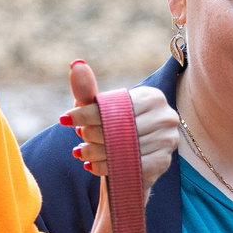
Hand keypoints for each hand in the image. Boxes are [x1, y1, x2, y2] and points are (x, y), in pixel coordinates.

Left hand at [61, 61, 180, 193]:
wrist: (133, 159)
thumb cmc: (115, 128)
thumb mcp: (100, 109)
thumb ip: (87, 89)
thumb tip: (76, 64)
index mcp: (152, 97)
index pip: (114, 106)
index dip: (86, 113)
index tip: (64, 120)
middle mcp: (165, 116)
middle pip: (119, 128)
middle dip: (91, 134)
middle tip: (78, 139)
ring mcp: (167, 140)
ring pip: (123, 148)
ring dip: (96, 153)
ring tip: (81, 153)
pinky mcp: (164, 162)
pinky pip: (130, 166)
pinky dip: (106, 168)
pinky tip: (92, 166)